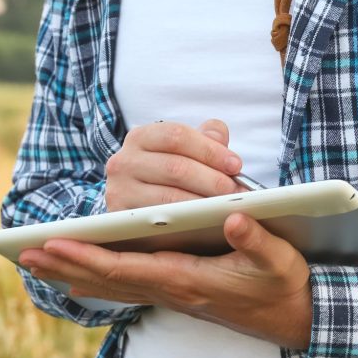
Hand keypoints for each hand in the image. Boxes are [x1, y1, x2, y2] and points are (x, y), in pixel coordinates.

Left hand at [18, 213, 312, 349]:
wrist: (295, 320)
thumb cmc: (285, 286)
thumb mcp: (280, 260)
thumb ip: (257, 239)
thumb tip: (232, 219)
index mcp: (189, 281)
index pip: (127, 269)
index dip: (88, 256)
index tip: (53, 244)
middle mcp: (173, 291)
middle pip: (108, 280)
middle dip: (65, 265)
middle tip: (24, 253)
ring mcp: (173, 295)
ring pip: (113, 285)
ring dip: (73, 273)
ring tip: (38, 261)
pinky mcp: (178, 292)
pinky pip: (126, 286)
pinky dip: (97, 278)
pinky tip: (80, 275)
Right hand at [105, 118, 246, 211]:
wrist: (137, 206)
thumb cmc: (167, 176)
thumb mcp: (184, 152)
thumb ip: (205, 139)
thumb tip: (219, 135)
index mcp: (141, 137)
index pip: (177, 136)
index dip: (210, 150)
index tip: (236, 165)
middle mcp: (123, 161)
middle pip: (176, 167)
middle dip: (213, 180)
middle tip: (238, 192)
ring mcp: (119, 191)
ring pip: (170, 197)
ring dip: (205, 203)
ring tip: (229, 208)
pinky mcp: (122, 218)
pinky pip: (160, 220)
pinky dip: (188, 221)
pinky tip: (207, 222)